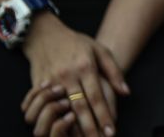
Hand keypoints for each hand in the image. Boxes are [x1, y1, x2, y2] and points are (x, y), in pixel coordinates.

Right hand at [22, 15, 128, 136]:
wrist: (46, 35)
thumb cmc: (77, 43)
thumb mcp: (100, 50)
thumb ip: (114, 71)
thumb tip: (126, 91)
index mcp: (85, 67)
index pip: (97, 96)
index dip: (104, 115)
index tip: (111, 130)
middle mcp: (67, 75)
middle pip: (80, 107)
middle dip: (89, 127)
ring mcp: (50, 81)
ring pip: (61, 110)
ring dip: (70, 127)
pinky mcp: (38, 86)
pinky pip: (44, 107)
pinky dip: (51, 119)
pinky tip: (59, 129)